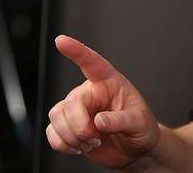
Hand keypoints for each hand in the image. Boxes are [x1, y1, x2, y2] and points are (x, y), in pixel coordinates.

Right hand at [46, 35, 160, 168]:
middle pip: (71, 103)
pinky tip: (77, 147)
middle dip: (80, 126)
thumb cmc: (141, 129)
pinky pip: (51, 132)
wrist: (134, 151)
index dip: (77, 51)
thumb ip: (120, 120)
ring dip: (71, 136)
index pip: (92, 62)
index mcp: (109, 83)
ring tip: (91, 142)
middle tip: (96, 139)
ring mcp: (77, 110)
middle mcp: (90, 92)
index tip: (61, 41)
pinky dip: (62, 144)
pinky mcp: (68, 126)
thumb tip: (98, 121)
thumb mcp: (139, 123)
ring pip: (56, 116)